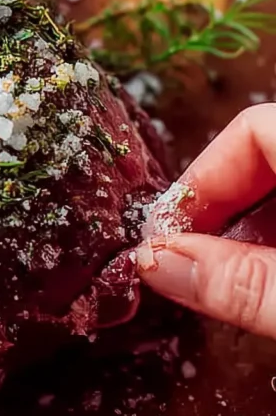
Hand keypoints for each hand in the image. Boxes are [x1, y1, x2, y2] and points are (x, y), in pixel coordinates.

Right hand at [138, 103, 275, 336]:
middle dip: (215, 212)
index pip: (252, 128)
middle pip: (260, 161)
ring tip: (220, 281)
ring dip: (242, 237)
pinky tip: (263, 287)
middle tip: (184, 261)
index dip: (202, 175)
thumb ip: (244, 281)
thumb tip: (152, 262)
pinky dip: (272, 250)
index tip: (168, 230)